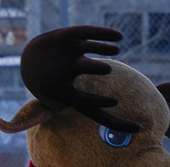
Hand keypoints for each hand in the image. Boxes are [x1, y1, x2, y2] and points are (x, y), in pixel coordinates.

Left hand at [18, 26, 136, 131]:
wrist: (31, 63)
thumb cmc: (61, 92)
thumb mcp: (76, 107)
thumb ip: (103, 118)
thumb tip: (138, 131)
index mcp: (64, 93)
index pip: (83, 98)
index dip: (98, 100)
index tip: (116, 101)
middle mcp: (64, 71)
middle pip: (81, 67)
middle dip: (93, 67)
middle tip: (108, 69)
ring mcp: (67, 52)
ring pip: (83, 46)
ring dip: (100, 46)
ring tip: (116, 48)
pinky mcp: (68, 38)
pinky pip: (86, 33)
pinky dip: (102, 34)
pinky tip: (118, 37)